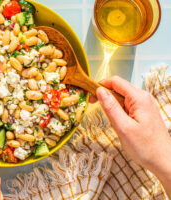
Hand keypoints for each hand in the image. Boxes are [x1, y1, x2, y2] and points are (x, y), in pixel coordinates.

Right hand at [96, 76, 170, 197]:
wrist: (163, 160)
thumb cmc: (145, 147)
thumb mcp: (123, 127)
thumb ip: (111, 107)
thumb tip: (100, 90)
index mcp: (139, 98)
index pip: (115, 82)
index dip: (100, 85)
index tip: (90, 95)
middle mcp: (144, 97)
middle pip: (119, 88)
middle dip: (105, 95)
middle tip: (93, 106)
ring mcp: (145, 104)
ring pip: (122, 97)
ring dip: (112, 104)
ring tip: (110, 120)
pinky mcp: (144, 111)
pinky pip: (127, 105)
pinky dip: (119, 110)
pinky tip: (118, 121)